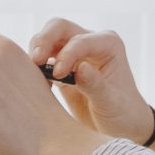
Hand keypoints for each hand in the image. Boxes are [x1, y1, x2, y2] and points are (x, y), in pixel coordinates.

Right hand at [27, 18, 154, 145]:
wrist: (120, 126)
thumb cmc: (122, 113)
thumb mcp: (111, 103)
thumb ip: (95, 85)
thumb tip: (80, 67)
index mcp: (109, 44)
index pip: (81, 41)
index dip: (66, 55)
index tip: (58, 75)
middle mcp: (91, 42)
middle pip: (59, 28)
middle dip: (43, 40)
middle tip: (34, 60)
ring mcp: (75, 52)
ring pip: (47, 40)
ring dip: (36, 52)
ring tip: (31, 73)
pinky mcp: (61, 66)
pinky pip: (43, 59)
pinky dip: (35, 67)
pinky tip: (35, 82)